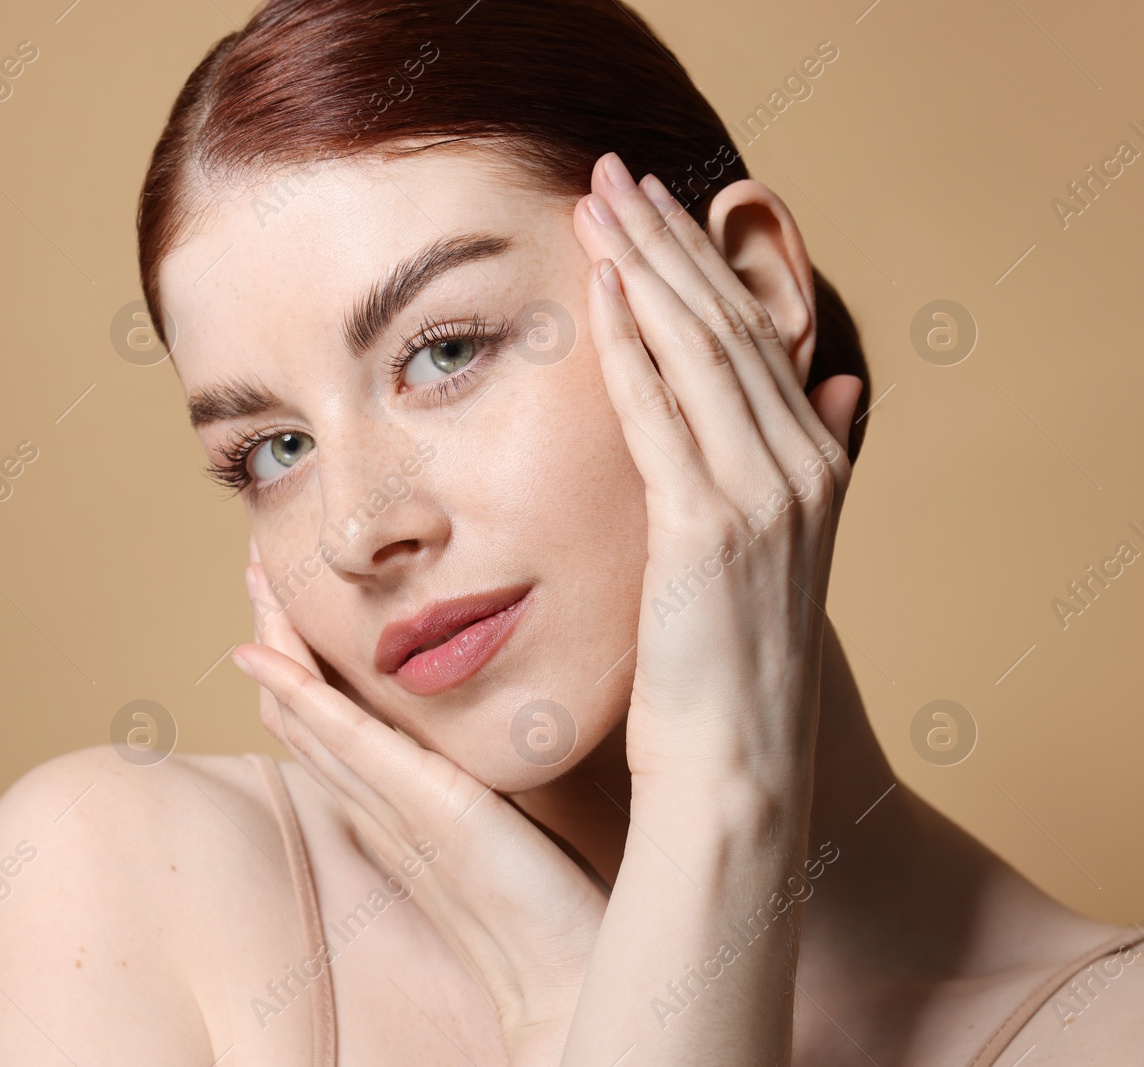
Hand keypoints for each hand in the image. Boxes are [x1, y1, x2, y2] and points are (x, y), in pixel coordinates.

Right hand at [234, 535, 607, 1064]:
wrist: (562, 971)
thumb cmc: (548, 902)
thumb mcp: (507, 814)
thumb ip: (484, 773)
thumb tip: (500, 728)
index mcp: (395, 797)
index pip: (326, 714)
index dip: (299, 651)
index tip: (291, 588)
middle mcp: (377, 798)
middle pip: (298, 706)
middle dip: (273, 631)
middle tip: (255, 562)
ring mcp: (389, 801)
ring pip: (304, 712)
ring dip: (273, 640)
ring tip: (256, 575)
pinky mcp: (418, 805)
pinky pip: (343, 739)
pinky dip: (299, 692)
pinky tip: (264, 652)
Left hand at [576, 156, 858, 798]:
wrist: (735, 770)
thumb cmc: (728, 669)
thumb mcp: (775, 554)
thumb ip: (803, 462)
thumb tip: (840, 386)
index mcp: (816, 467)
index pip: (753, 336)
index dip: (701, 263)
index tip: (650, 208)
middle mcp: (801, 468)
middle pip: (729, 323)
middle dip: (668, 240)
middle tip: (611, 174)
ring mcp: (763, 496)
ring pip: (700, 349)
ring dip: (645, 264)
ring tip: (595, 200)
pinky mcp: (707, 528)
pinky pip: (661, 411)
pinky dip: (631, 340)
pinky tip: (599, 286)